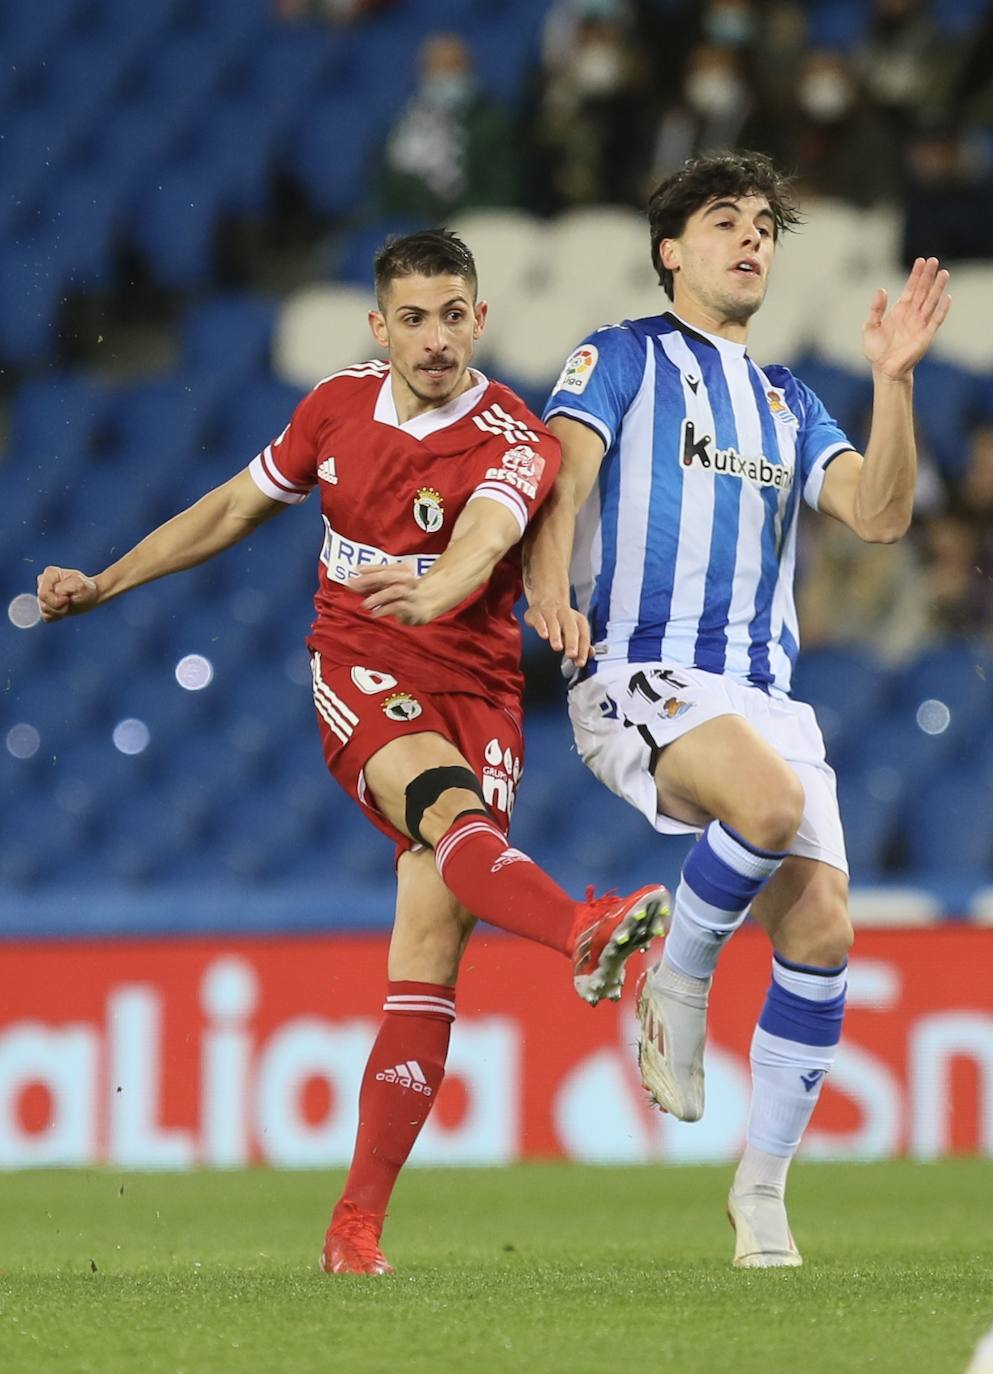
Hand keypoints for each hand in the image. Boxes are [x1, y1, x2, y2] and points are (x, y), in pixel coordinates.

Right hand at [36, 566, 98, 621]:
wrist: (91, 597)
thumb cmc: (86, 589)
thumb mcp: (80, 585)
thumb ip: (66, 587)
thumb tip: (56, 592)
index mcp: (50, 573)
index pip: (43, 594)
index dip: (57, 600)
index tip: (68, 596)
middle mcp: (43, 581)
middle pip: (42, 602)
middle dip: (58, 607)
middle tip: (69, 601)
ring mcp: (43, 593)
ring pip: (44, 610)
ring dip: (59, 611)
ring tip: (68, 604)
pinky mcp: (45, 603)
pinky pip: (46, 616)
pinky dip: (57, 616)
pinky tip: (64, 609)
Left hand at [346, 563, 433, 625]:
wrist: (427, 605)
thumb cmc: (402, 595)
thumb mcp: (386, 587)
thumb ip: (369, 585)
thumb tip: (350, 583)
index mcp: (401, 572)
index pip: (384, 568)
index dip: (370, 568)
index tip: (356, 569)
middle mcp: (407, 580)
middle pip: (389, 576)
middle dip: (370, 579)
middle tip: (354, 585)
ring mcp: (412, 594)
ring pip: (395, 591)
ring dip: (378, 597)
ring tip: (364, 604)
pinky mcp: (414, 609)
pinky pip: (400, 607)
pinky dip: (386, 610)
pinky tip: (375, 613)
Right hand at [524, 601, 591, 666]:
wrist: (547, 601)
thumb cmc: (562, 621)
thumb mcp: (575, 631)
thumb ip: (582, 645)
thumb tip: (590, 654)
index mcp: (578, 621)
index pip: (583, 636)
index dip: (583, 649)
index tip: (580, 662)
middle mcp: (566, 615)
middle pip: (571, 628)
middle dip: (572, 642)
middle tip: (571, 654)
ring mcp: (550, 613)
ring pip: (554, 623)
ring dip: (556, 636)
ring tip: (558, 647)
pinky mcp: (536, 613)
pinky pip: (539, 619)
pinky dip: (541, 627)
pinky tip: (544, 635)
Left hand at [863, 257, 950, 379]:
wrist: (884, 369)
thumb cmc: (877, 350)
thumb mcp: (870, 326)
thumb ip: (876, 309)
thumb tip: (881, 290)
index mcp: (900, 310)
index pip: (910, 288)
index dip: (915, 275)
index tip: (920, 261)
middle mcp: (912, 314)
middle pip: (923, 291)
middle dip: (928, 276)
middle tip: (934, 260)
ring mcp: (920, 324)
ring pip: (931, 301)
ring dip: (938, 288)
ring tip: (944, 273)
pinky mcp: (926, 335)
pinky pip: (936, 320)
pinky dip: (942, 309)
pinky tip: (946, 298)